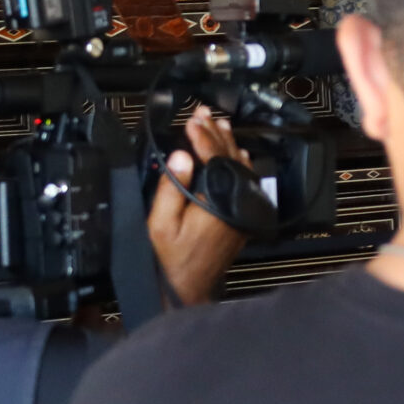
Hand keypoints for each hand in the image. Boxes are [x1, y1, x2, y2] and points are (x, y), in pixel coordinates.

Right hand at [147, 108, 252, 308]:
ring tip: (218, 124)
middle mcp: (235, 204)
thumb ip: (171, 188)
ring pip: (240, 169)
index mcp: (216, 203)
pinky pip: (244, 182)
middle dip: (216, 134)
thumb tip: (181, 156)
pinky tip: (235, 153)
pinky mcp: (241, 217)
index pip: (214, 159)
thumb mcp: (159, 225)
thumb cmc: (170, 261)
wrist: (188, 290)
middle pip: (230, 159)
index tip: (191, 120)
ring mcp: (241, 211)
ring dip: (228, 145)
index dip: (202, 137)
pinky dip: (237, 163)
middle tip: (204, 114)